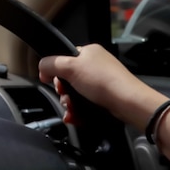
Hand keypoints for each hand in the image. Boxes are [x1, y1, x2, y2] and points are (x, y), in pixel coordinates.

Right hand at [38, 44, 165, 128]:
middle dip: (63, 91)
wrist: (128, 103)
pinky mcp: (105, 98)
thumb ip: (50, 64)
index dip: (55, 70)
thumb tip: (41, 68)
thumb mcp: (70, 67)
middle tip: (64, 97)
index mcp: (88, 52)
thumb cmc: (102, 81)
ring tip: (71, 110)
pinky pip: (85, 104)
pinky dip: (78, 111)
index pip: (64, 58)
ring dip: (69, 103)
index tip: (50, 80)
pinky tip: (75, 117)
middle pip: (68, 79)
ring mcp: (101, 82)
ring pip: (76, 94)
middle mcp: (95, 65)